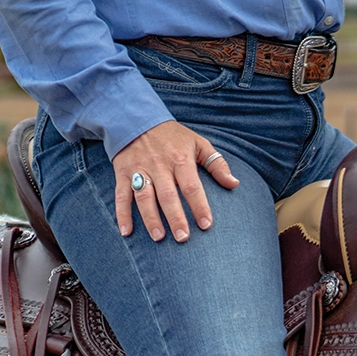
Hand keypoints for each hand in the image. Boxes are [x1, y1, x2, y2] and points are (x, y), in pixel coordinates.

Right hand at [112, 120, 238, 240]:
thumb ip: (216, 163)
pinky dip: (122, 214)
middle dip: (175, 218)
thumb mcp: (197, 142)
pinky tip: (127, 232)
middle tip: (183, 238)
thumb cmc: (172, 136)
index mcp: (180, 159)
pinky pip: (122, 195)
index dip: (199, 206)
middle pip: (168, 195)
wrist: (136, 117)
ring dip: (151, 218)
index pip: (191, 186)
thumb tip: (234, 183)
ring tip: (159, 237)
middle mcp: (159, 166)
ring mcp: (139, 169)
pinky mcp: (123, 173)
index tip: (206, 225)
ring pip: (144, 197)